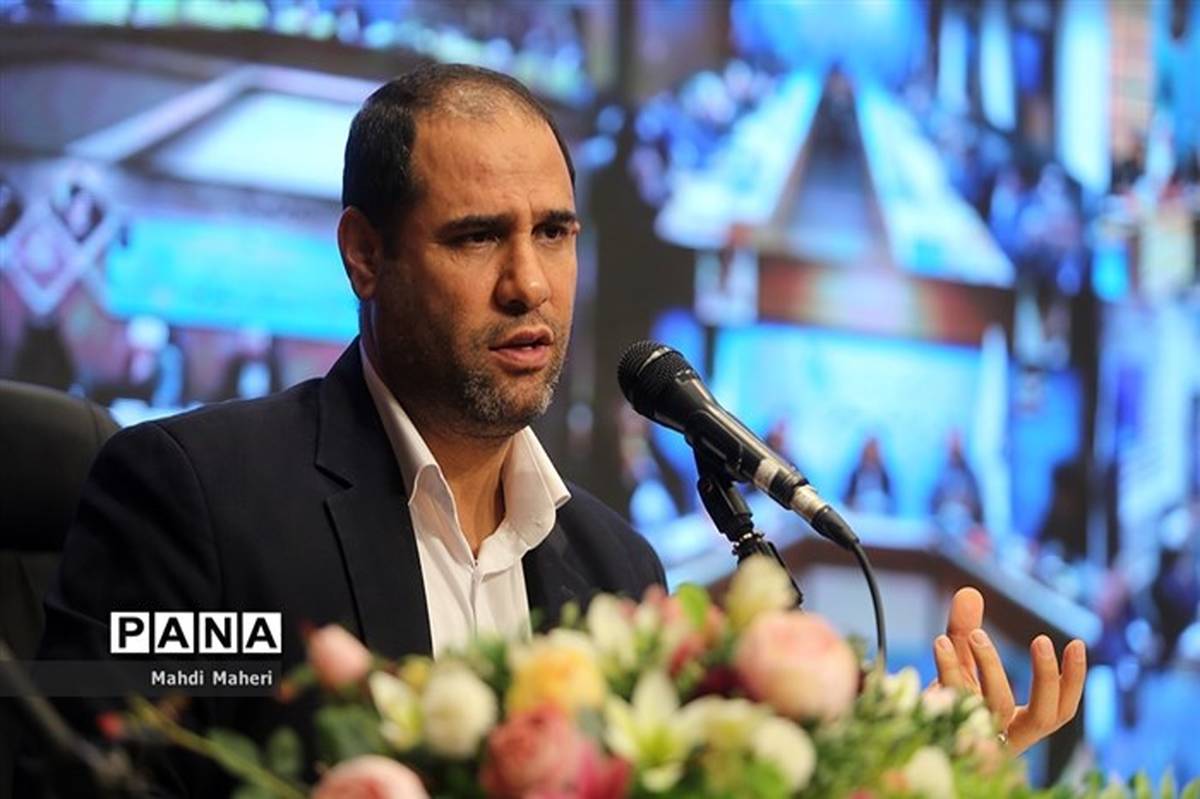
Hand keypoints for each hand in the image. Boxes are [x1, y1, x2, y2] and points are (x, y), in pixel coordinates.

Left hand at [932, 587, 1086, 753]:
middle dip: (1046, 678)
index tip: (1078, 643)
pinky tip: (941, 642)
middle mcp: (1005, 736)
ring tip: (975, 632)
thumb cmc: (945, 697)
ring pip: (997, 706)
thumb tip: (970, 592)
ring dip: (991, 666)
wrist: (902, 727)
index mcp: (1020, 725)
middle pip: (1041, 717)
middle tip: (1042, 639)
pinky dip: (948, 668)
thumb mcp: (959, 663)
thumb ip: (965, 630)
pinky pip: (953, 699)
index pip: (1060, 711)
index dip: (1073, 681)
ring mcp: (978, 736)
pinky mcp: (947, 730)